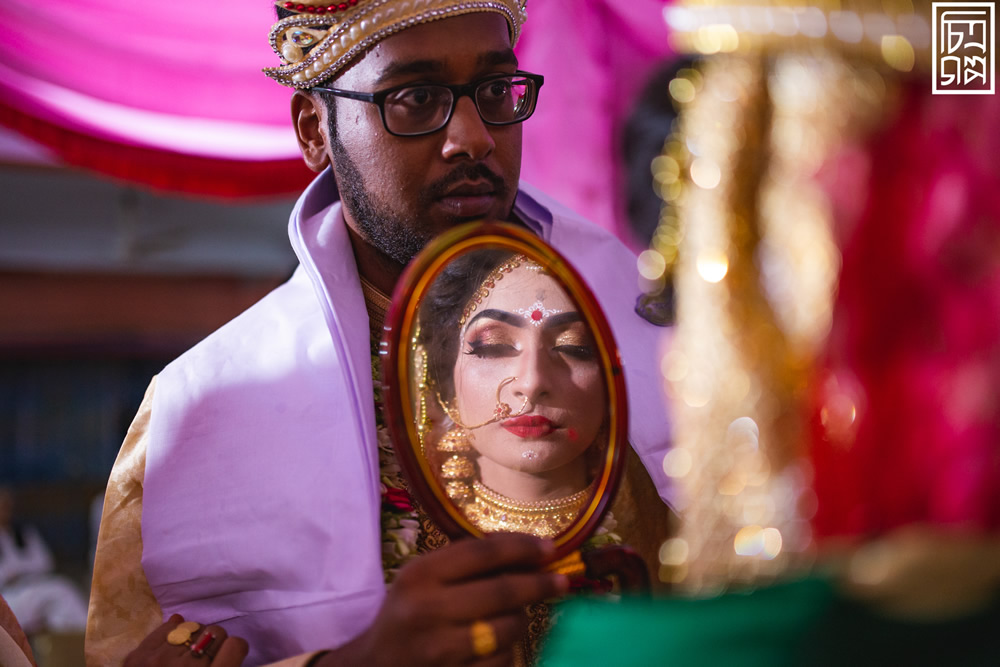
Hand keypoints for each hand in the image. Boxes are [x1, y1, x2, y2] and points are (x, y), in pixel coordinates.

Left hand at [123, 614, 248, 666]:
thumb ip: (227, 665)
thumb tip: (234, 644)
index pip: (235, 645)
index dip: (234, 649)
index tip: (226, 656)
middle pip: (215, 632)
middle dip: (213, 644)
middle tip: (203, 660)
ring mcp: (159, 661)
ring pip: (191, 627)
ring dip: (192, 639)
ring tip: (185, 656)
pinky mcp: (137, 658)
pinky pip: (166, 627)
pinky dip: (172, 633)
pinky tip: (171, 648)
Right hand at [320, 533, 568, 666]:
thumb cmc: (408, 615)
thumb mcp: (422, 580)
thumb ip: (465, 564)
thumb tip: (529, 553)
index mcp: (419, 575)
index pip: (482, 553)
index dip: (522, 548)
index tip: (550, 548)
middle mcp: (426, 611)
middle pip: (502, 592)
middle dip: (539, 585)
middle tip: (561, 582)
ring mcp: (438, 651)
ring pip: (506, 631)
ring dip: (519, 623)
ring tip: (513, 618)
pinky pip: (501, 663)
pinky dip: (506, 653)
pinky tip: (497, 647)